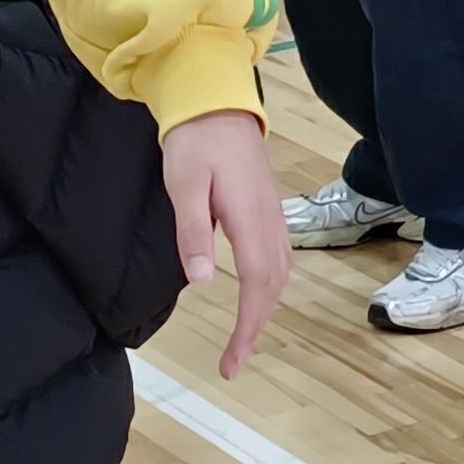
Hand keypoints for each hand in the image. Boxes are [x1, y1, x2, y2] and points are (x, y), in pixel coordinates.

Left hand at [162, 112, 287, 377]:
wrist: (217, 101)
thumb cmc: (195, 141)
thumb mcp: (184, 184)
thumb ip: (192, 232)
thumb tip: (200, 282)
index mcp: (249, 217)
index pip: (257, 283)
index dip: (247, 327)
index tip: (231, 361)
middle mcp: (269, 220)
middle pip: (274, 284)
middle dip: (256, 327)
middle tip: (232, 362)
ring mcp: (273, 214)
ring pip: (280, 272)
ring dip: (264, 308)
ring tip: (241, 337)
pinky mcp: (268, 209)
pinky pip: (278, 257)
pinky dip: (267, 286)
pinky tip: (254, 294)